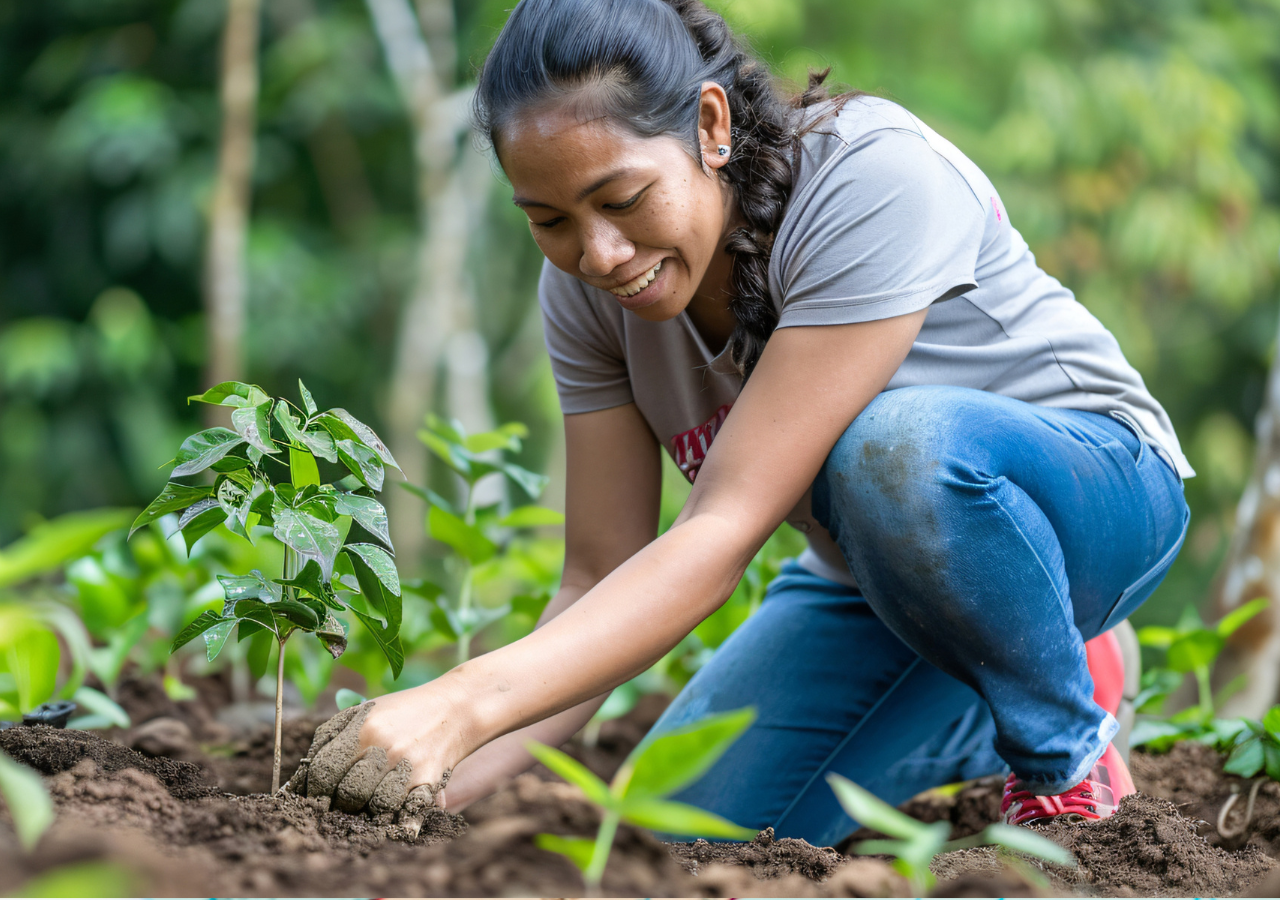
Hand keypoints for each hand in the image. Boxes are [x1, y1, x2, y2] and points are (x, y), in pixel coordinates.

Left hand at [284, 700, 451, 835]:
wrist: (456, 708)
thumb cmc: (402, 712)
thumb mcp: (362, 712)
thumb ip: (329, 739)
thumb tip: (299, 779)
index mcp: (363, 729)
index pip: (323, 772)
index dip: (313, 791)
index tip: (314, 798)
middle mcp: (384, 748)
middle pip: (346, 795)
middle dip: (339, 804)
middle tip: (340, 804)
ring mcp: (407, 768)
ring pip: (373, 809)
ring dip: (366, 813)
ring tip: (366, 806)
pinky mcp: (427, 783)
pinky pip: (402, 816)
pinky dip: (393, 824)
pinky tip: (389, 818)